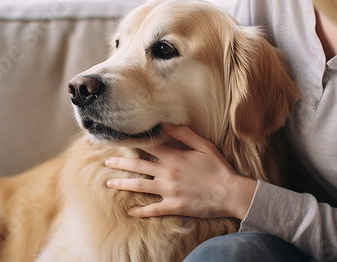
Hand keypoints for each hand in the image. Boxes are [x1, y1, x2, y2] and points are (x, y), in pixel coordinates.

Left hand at [105, 124, 256, 218]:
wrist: (230, 193)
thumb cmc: (218, 168)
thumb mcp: (204, 145)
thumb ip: (184, 134)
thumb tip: (165, 125)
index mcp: (175, 157)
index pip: (149, 147)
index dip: (133, 142)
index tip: (120, 140)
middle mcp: (167, 173)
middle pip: (138, 165)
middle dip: (121, 163)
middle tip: (106, 162)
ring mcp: (169, 191)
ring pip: (140, 186)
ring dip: (123, 184)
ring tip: (109, 183)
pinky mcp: (173, 206)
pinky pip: (152, 209)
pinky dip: (140, 211)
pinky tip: (129, 211)